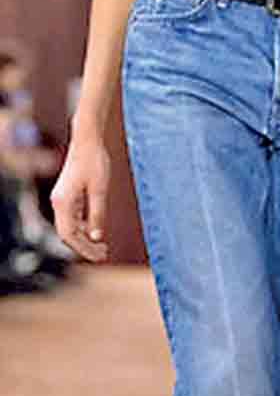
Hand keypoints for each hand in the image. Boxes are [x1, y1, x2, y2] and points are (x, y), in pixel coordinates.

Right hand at [50, 136, 109, 262]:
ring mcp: (61, 200)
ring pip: (70, 228)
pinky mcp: (67, 196)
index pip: (69, 235)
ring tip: (102, 248)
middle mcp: (58, 203)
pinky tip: (96, 232)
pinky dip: (83, 228)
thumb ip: (97, 214)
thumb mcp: (100, 189)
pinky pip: (73, 219)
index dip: (83, 249)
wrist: (87, 140)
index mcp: (63, 202)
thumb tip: (97, 237)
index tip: (100, 256)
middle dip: (84, 247)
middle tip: (104, 255)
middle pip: (68, 234)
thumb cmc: (95, 162)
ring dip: (84, 239)